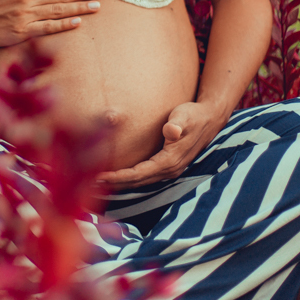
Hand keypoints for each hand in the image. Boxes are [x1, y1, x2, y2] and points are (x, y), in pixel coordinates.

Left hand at [96, 100, 227, 189]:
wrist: (210, 118)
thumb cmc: (194, 115)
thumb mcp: (185, 116)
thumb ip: (177, 124)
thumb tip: (171, 131)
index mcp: (170, 161)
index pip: (139, 174)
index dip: (119, 176)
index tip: (100, 176)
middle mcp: (170, 170)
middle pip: (137, 182)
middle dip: (114, 184)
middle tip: (89, 183)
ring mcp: (169, 170)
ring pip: (140, 181)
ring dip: (120, 183)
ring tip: (98, 183)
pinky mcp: (167, 166)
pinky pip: (144, 176)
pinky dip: (129, 178)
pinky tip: (116, 176)